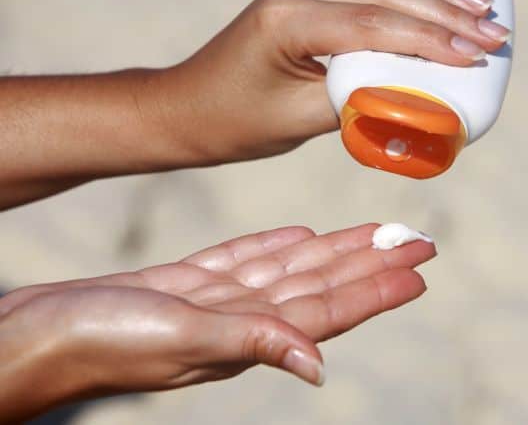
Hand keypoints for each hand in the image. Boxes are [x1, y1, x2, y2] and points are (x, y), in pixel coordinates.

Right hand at [0, 223, 435, 421]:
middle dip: (371, 264)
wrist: (33, 336)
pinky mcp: (186, 284)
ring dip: (335, 253)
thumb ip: (246, 343)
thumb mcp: (177, 338)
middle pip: (321, 287)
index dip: (376, 289)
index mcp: (243, 336)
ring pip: (291, 271)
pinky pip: (246, 260)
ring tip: (373, 234)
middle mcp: (238, 320)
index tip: (418, 270)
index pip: (328, 310)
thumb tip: (317, 365)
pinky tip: (303, 237)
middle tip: (417, 241)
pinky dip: (277, 246)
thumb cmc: (96, 341)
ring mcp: (213, 301)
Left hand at [160, 0, 509, 162]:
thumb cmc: (235, 122)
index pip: (376, 22)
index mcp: (289, 22)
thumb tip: (412, 94)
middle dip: (445, 10)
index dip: (431, 38)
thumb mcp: (298, 123)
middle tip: (492, 30)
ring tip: (478, 0)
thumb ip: (355, 102)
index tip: (476, 53)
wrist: (188, 107)